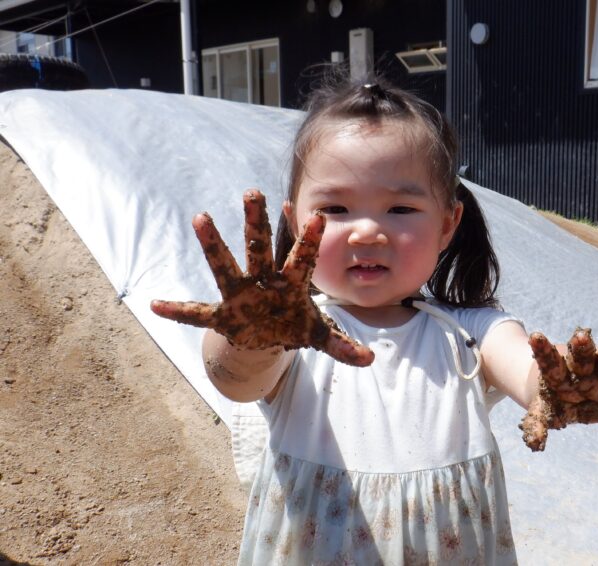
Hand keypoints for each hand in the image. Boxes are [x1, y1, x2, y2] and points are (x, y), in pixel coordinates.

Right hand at [150, 190, 374, 366]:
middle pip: (260, 248)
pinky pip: (198, 314)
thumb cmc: (296, 325)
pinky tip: (156, 305)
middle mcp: (263, 281)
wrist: (269, 336)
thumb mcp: (319, 336)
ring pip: (226, 266)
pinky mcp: (224, 314)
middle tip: (254, 192)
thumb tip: (370, 360)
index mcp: (292, 284)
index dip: (309, 239)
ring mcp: (241, 295)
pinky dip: (179, 312)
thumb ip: (342, 346)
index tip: (317, 215)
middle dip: (257, 223)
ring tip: (201, 217)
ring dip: (214, 245)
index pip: (303, 257)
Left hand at [520, 328, 597, 450]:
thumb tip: (533, 444)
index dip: (542, 349)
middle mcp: (580, 367)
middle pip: (581, 354)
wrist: (573, 397)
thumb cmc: (556, 403)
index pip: (549, 361)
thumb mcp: (544, 413)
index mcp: (558, 374)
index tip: (535, 337)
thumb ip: (537, 425)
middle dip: (582, 347)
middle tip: (581, 338)